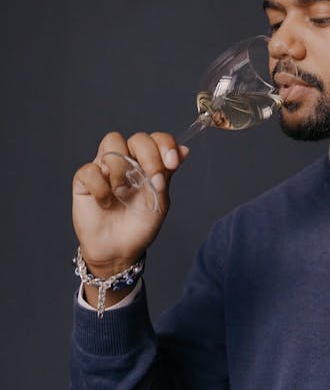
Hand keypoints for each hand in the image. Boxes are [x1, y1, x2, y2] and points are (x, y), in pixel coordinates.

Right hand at [72, 131, 188, 276]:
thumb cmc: (140, 225)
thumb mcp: (160, 201)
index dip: (165, 144)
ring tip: (123, 192)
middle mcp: (126, 160)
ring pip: (112, 142)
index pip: (156, 140)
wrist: (119, 250)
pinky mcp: (84, 180)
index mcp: (147, 163)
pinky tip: (106, 203)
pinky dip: (101, 187)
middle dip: (149, 155)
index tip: (172, 162)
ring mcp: (104, 167)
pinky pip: (90, 170)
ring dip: (122, 167)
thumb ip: (167, 174)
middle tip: (152, 179)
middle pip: (137, 138)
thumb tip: (185, 149)